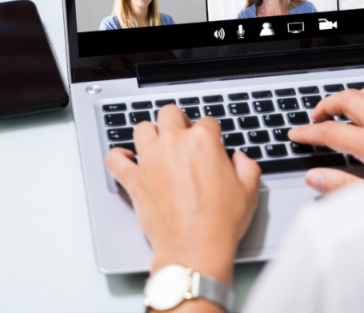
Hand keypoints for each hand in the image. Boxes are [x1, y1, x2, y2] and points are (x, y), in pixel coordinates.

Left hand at [105, 104, 261, 284]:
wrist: (195, 249)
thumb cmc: (220, 223)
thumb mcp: (248, 191)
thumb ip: (247, 167)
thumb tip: (239, 159)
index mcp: (203, 142)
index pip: (206, 122)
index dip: (210, 133)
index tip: (210, 143)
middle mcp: (174, 144)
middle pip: (170, 113)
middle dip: (178, 121)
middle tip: (183, 136)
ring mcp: (150, 160)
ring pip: (142, 128)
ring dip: (150, 134)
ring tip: (157, 145)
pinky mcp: (134, 180)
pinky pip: (115, 159)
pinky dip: (118, 157)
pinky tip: (126, 160)